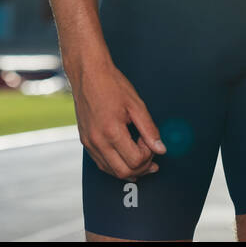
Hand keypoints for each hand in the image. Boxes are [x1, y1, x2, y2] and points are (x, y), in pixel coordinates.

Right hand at [72, 60, 165, 179]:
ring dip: (129, 170)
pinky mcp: (85, 142)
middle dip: (142, 167)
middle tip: (150, 155)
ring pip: (111, 171)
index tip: (149, 141)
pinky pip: (101, 164)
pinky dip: (115, 165)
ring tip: (142, 159)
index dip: (148, 155)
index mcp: (112, 131)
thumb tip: (160, 148)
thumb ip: (150, 129)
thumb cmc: (111, 85)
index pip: (136, 160)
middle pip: (123, 172)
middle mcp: (97, 141)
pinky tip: (125, 157)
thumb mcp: (136, 105)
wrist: (88, 74)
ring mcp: (89, 143)